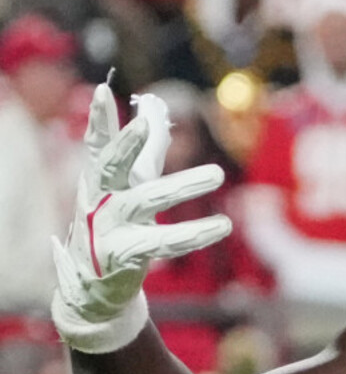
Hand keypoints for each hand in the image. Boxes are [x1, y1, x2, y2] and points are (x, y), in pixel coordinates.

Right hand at [51, 82, 232, 352]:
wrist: (94, 282)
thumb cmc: (118, 221)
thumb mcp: (132, 182)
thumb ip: (148, 146)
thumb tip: (155, 104)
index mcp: (101, 180)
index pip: (98, 145)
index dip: (99, 119)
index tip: (101, 91)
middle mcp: (99, 200)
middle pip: (110, 168)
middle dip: (125, 145)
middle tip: (143, 125)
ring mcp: (107, 229)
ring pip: (145, 202)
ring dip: (181, 187)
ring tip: (218, 174)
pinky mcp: (123, 256)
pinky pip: (162, 242)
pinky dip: (193, 234)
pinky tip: (222, 225)